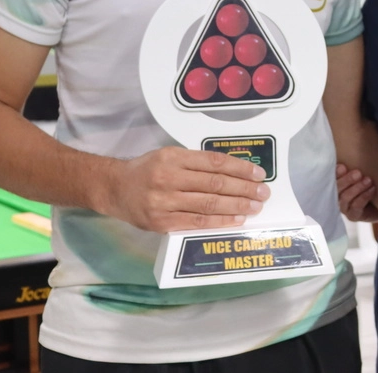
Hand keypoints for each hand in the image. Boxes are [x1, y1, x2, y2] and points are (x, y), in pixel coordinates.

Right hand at [104, 146, 269, 232]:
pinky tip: (236, 219)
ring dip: (236, 205)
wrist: (114, 189)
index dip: (239, 168)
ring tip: (255, 206)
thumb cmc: (147, 170)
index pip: (214, 162)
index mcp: (172, 157)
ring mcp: (164, 202)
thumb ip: (196, 162)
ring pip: (208, 204)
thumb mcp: (168, 155)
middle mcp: (168, 178)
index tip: (258, 173)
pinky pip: (197, 222)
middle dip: (243, 188)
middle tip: (263, 192)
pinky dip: (220, 221)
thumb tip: (234, 170)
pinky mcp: (161, 223)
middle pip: (215, 183)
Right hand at [336, 163, 377, 221]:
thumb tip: (360, 138)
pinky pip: (356, 207)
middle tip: (358, 173)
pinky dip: (364, 197)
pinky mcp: (353, 216)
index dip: (336, 173)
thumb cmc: (371, 183)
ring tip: (368, 180)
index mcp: (338, 183)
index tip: (343, 166)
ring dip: (357, 188)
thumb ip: (359, 161)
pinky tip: (372, 189)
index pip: (332, 177)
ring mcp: (345, 207)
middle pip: (337, 188)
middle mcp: (338, 195)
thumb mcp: (365, 170)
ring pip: (345, 198)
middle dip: (347, 180)